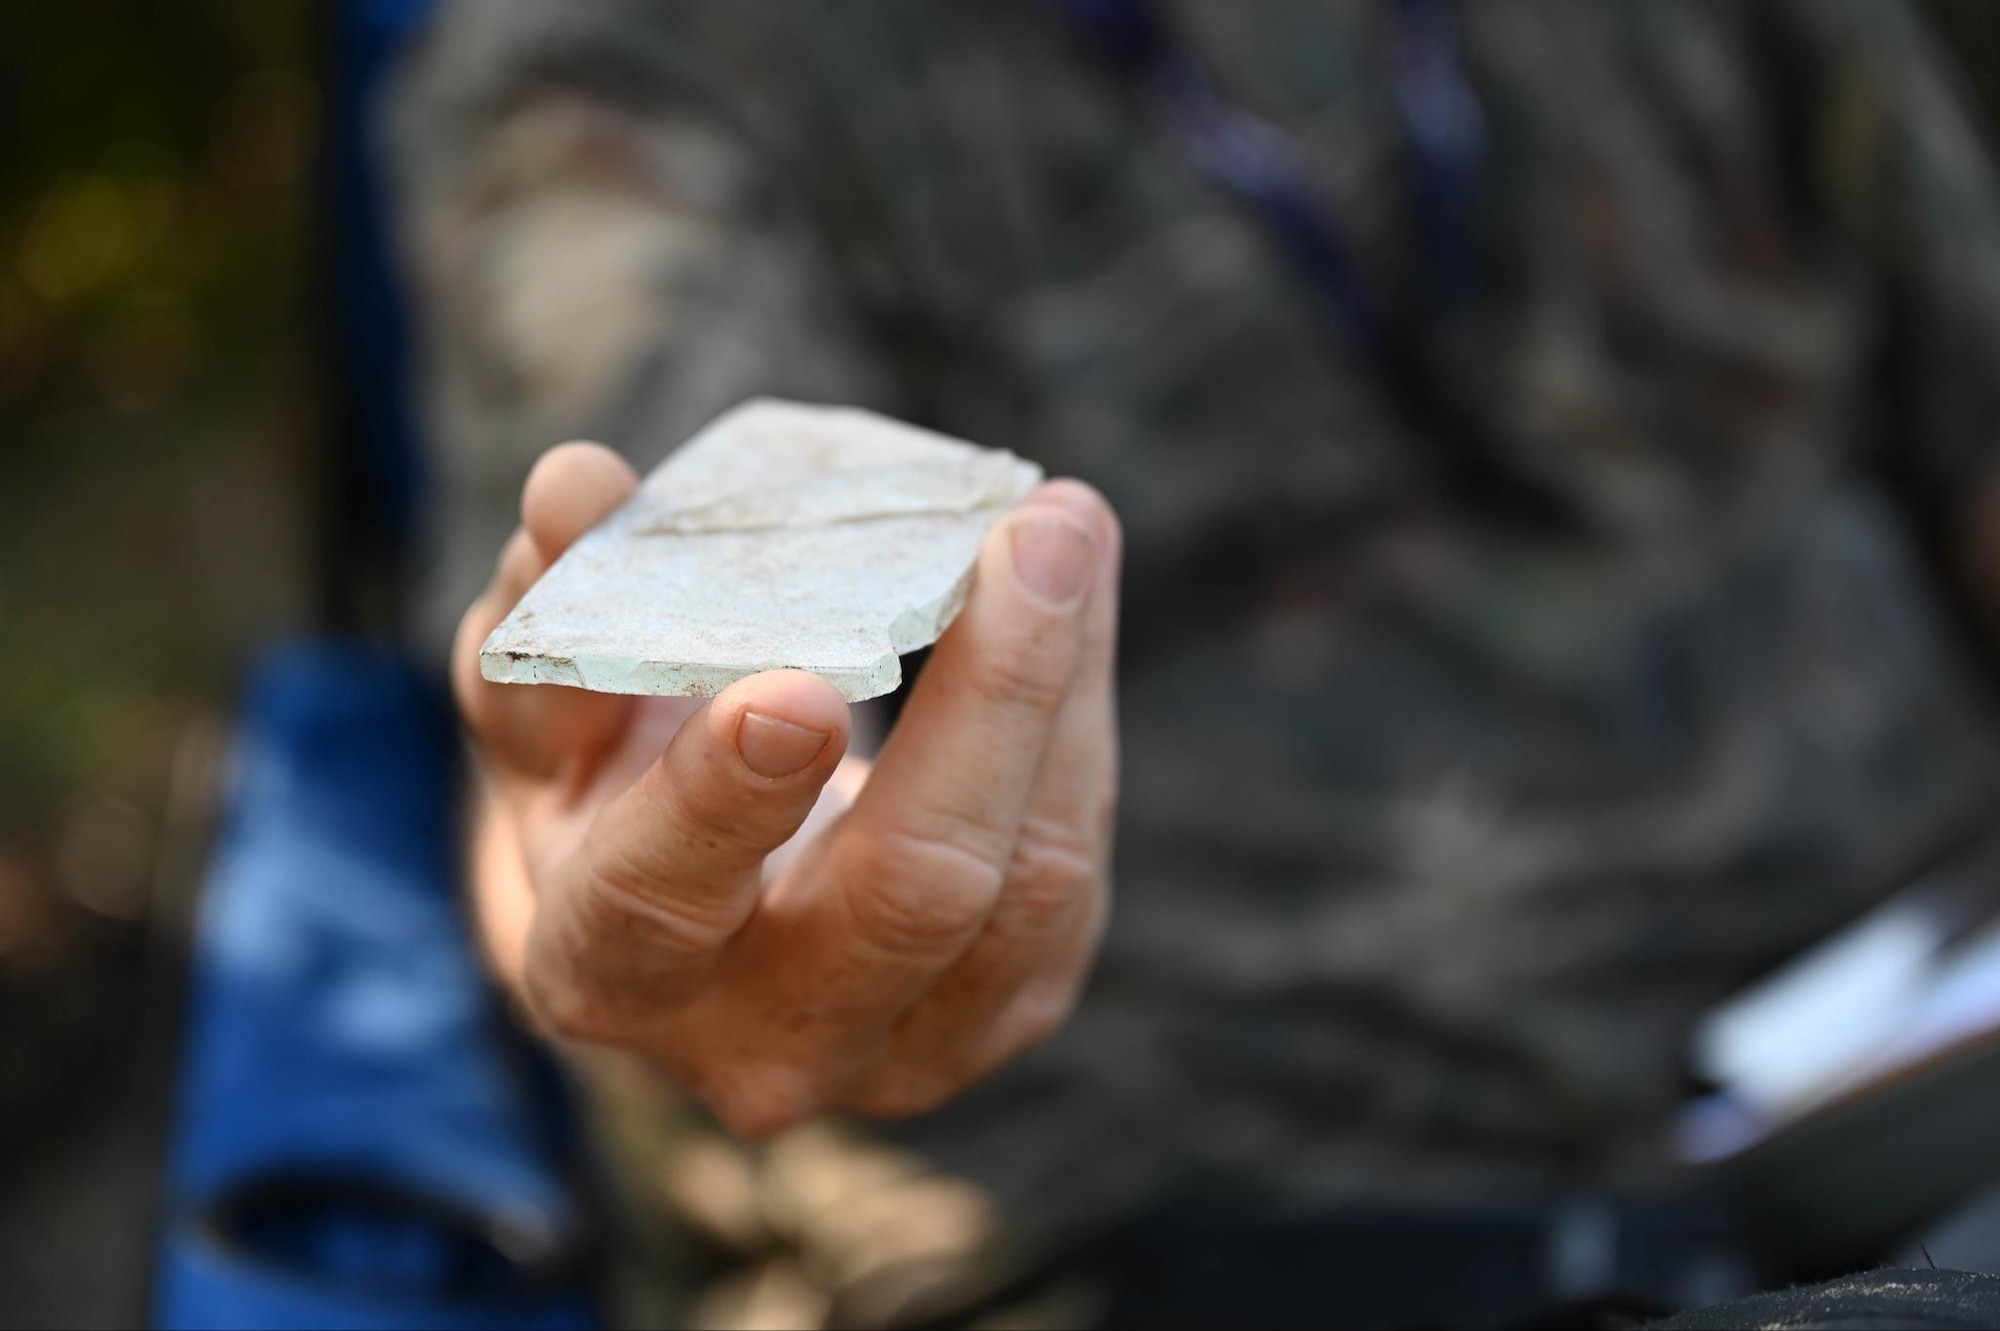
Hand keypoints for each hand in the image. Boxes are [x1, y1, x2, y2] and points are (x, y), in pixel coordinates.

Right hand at [455, 442, 1120, 1134]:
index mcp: (608, 972)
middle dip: (986, 706)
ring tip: (1066, 523)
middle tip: (1028, 537)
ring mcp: (906, 1052)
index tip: (797, 688)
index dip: (721, 801)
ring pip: (1029, 880)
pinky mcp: (1007, 1008)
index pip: (656, 900)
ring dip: (1063, 684)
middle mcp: (764, 1048)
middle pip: (906, 896)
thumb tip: (575, 484)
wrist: (697, 961)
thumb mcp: (550, 723)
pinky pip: (1070, 860)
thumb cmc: (607, 809)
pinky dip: (1078, 715)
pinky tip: (1073, 596)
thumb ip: (548, 611)